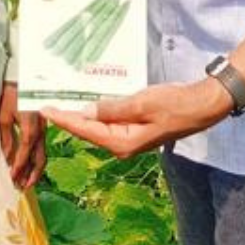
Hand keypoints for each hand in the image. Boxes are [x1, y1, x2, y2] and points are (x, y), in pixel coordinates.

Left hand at [0, 82, 46, 189]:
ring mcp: (43, 129)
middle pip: (39, 159)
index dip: (18, 169)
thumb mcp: (5, 117)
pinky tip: (30, 165)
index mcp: (30, 129)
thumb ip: (7, 139)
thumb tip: (8, 159)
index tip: (11, 179)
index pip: (24, 155)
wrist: (26, 79)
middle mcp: (40, 131)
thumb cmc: (13, 95)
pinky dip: (36, 159)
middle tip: (22, 187)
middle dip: (31, 176)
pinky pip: (42, 147)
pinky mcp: (43, 127)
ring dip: (35, 170)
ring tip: (26, 181)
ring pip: (43, 155)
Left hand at [42, 80, 233, 158]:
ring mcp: (128, 137)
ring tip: (60, 101)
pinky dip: (96, 111)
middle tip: (45, 103)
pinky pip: (109, 120)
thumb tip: (86, 111)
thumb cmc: (173, 104)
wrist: (200, 106)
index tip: (44, 110)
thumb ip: (113, 109)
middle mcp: (122, 144)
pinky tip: (86, 101)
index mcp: (122, 142)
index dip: (63, 119)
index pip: (85, 129)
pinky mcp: (133, 127)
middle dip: (67, 118)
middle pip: (87, 130)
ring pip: (97, 126)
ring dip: (80, 114)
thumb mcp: (142, 104)